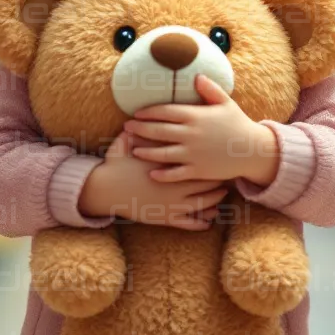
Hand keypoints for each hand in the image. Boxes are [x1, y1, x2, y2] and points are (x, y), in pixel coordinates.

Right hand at [78, 131, 226, 230]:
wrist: (105, 190)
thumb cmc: (116, 164)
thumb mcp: (126, 140)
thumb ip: (141, 127)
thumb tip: (144, 111)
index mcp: (170, 165)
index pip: (197, 160)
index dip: (210, 156)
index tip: (219, 151)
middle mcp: (175, 185)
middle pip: (207, 182)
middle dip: (219, 178)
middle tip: (229, 172)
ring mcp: (172, 204)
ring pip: (203, 203)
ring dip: (215, 199)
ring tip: (223, 194)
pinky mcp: (166, 218)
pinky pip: (190, 223)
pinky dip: (202, 222)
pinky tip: (210, 220)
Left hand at [127, 75, 280, 185]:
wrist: (253, 149)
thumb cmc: (238, 124)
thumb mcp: (225, 103)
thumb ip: (210, 89)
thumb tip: (196, 76)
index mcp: (195, 116)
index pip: (165, 111)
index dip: (148, 112)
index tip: (136, 113)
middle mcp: (191, 134)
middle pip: (158, 131)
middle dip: (140, 129)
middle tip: (126, 128)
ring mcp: (194, 153)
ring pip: (163, 153)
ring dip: (146, 151)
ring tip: (134, 149)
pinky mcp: (198, 170)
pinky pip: (176, 173)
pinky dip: (163, 174)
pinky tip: (152, 173)